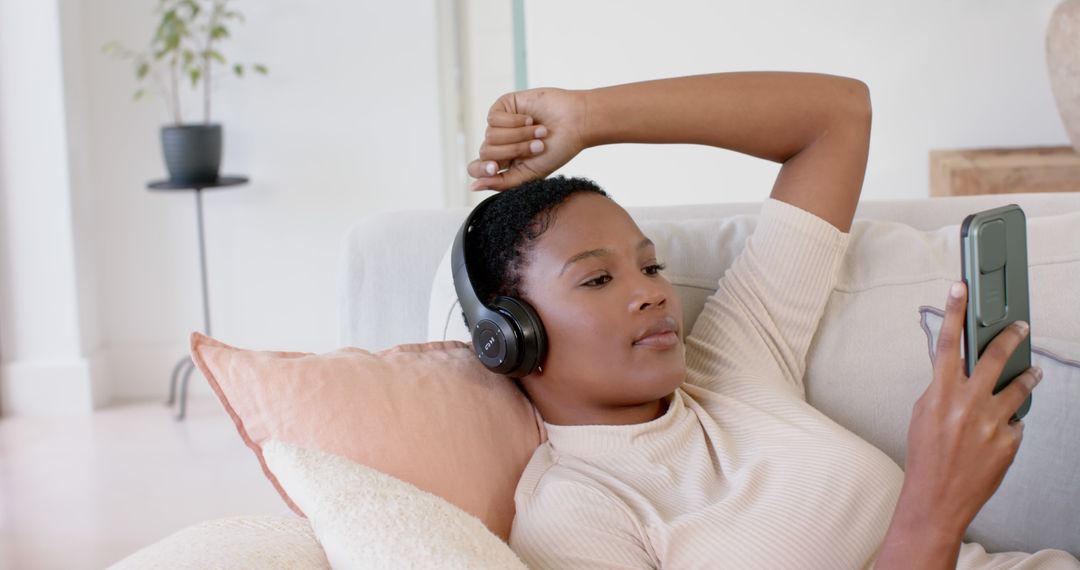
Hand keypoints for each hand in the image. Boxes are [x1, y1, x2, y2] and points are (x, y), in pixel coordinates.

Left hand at [466, 87, 587, 190]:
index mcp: (504, 162)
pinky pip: (494, 119)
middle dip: (514, 150)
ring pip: (490, 136)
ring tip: (539, 132)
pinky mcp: (502, 107)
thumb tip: (473, 186)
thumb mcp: (530, 174)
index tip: (494, 168)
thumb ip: (502, 183)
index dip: (482, 169)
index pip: (477, 168)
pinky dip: (515, 121)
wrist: (575, 124)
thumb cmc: (557, 150)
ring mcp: (499, 125)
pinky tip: (530, 119)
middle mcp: (499, 143)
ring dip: (519, 136)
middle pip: (486, 152)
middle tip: (538, 147)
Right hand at [900, 281, 1041, 536]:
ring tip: (1031, 372)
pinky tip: (1000, 430)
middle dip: (1010, 336)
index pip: (946, 342)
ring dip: (1026, 377)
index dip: (953, 311)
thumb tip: (955, 370)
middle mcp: (967, 403)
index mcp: (939, 393)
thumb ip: (941, 388)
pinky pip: (1015, 422)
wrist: (937, 499)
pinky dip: (1009, 422)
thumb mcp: (922, 414)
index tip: (960, 288)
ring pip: (1019, 387)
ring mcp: (991, 422)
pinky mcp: (1009, 442)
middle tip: (1020, 326)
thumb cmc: (926, 457)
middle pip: (994, 357)